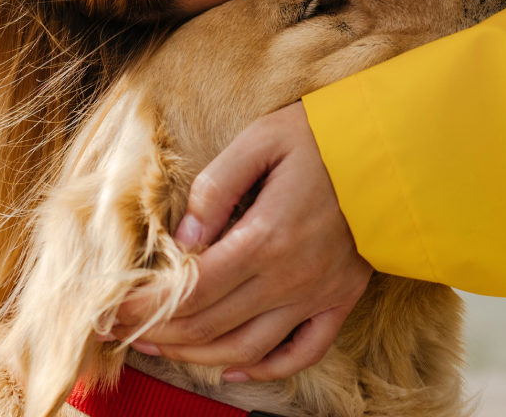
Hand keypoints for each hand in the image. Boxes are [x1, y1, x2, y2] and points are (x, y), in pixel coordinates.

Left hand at [111, 101, 370, 381]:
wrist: (399, 149)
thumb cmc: (325, 136)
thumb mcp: (261, 141)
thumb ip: (216, 187)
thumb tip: (185, 238)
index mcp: (265, 238)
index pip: (189, 289)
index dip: (142, 308)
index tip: (106, 314)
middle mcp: (289, 278)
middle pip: (209, 324)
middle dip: (155, 332)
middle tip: (117, 332)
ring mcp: (317, 294)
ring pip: (246, 347)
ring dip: (196, 355)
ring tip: (159, 348)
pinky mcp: (340, 300)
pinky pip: (301, 350)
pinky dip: (265, 369)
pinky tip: (232, 369)